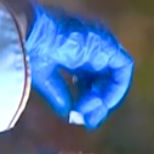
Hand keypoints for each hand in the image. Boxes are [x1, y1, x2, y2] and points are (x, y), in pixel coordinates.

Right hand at [24, 2, 133, 127]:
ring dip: (104, 98)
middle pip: (103, 79)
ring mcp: (101, 44)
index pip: (89, 77)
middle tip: (87, 120)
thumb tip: (68, 112)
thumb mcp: (44, 76)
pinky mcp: (108, 45)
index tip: (77, 114)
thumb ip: (59, 93)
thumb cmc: (30, 48)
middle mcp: (92, 46)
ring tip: (86, 110)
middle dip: (98, 103)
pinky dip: (116, 88)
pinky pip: (123, 68)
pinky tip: (101, 101)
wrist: (30, 32)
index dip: (86, 97)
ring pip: (114, 75)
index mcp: (75, 50)